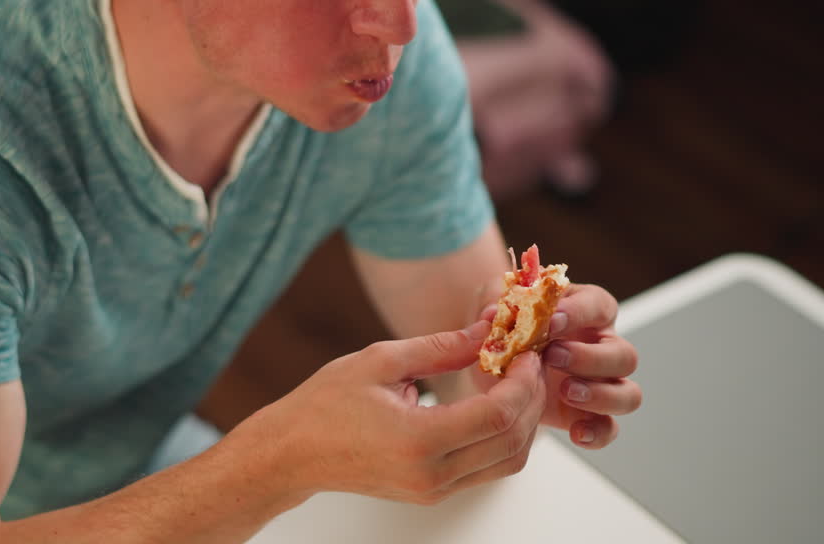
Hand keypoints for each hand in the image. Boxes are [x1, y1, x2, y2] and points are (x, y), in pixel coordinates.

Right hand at [237, 325, 545, 505]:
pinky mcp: (434, 493)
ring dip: (522, 421)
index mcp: (418, 441)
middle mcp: (432, 475)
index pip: (498, 415)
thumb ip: (440, 347)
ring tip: (513, 381)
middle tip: (526, 361)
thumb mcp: (380, 361)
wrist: (293, 453)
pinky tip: (493, 403)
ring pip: (508, 462)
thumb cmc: (325, 405)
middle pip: (512, 441)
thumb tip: (488, 330)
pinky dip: (503, 436)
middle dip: (531, 398)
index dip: (522, 381)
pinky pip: (488, 469)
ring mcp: (435, 490)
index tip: (524, 351)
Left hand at [478, 284, 641, 448]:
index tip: (549, 321)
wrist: (499, 359)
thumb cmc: (510, 326)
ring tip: (566, 392)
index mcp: (587, 311)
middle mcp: (603, 347)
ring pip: (629, 394)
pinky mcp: (590, 415)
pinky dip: (597, 433)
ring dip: (601, 395)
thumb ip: (498, 312)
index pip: (599, 306)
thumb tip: (492, 316)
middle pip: (624, 355)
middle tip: (553, 357)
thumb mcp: (500, 312)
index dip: (579, 312)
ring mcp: (601, 384)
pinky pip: (609, 428)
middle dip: (590, 357)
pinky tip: (576, 433)